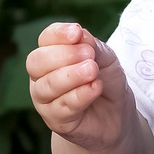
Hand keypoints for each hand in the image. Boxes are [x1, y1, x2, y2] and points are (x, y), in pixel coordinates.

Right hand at [25, 22, 133, 150]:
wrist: (116, 116)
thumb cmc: (106, 82)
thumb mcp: (107, 60)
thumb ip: (94, 47)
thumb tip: (80, 35)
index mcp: (51, 55)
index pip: (46, 39)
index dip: (59, 34)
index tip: (77, 33)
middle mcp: (41, 76)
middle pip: (36, 61)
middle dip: (62, 55)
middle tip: (89, 56)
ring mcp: (45, 99)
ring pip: (47, 85)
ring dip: (71, 76)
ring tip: (92, 71)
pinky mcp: (55, 120)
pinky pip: (61, 107)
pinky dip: (79, 95)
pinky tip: (94, 87)